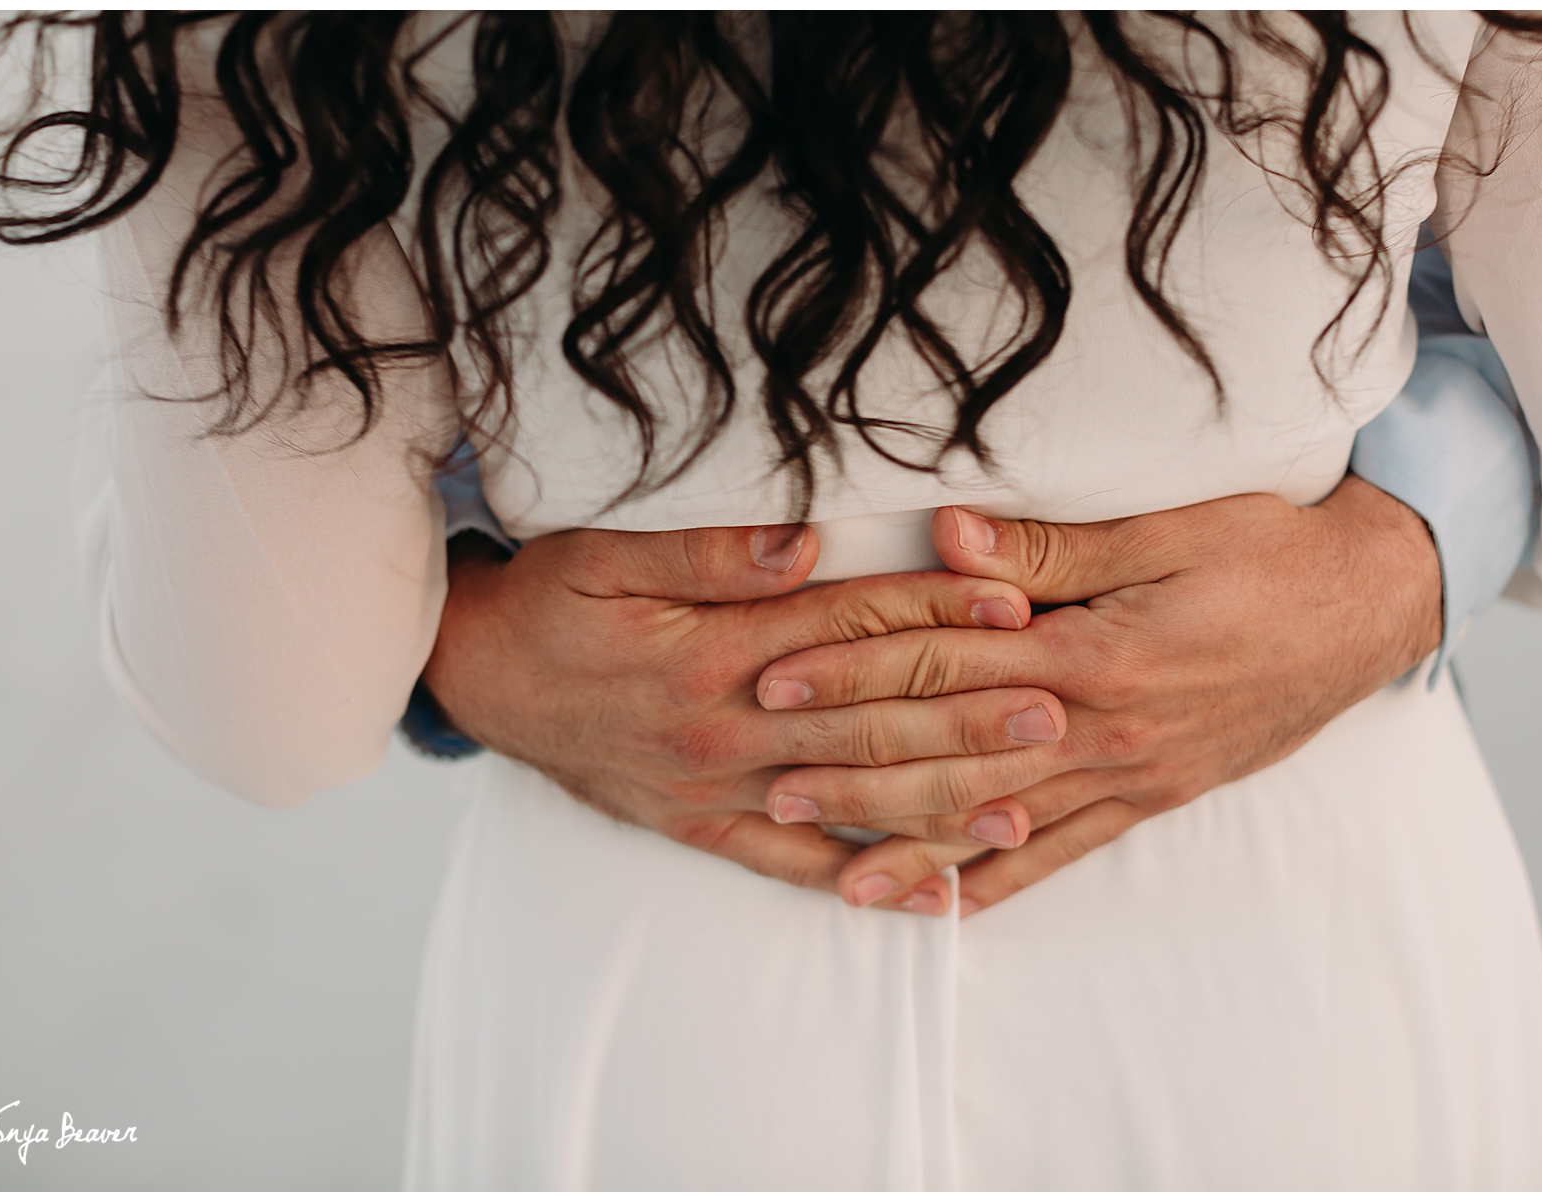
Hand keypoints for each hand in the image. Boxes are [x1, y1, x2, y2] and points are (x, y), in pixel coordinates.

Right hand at [422, 523, 1065, 893]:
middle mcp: (729, 731)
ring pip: (850, 801)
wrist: (484, 679)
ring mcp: (722, 790)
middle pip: (870, 723)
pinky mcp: (708, 829)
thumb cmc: (554, 603)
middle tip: (1057, 711)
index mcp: (714, 653)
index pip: (849, 629)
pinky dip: (868, 880)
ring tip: (1027, 806)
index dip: (935, 611)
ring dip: (941, 804)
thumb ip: (710, 552)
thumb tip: (803, 539)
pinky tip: (935, 894)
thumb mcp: (609, 552)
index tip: (1017, 599)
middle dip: (969, 717)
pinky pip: (799, 865)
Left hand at [754, 474, 1442, 913]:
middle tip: (770, 781)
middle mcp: (1102, 726)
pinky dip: (1003, 881)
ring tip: (836, 871)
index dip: (855, 668)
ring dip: (912, 843)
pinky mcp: (1153, 796)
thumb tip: (949, 534)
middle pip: (953, 749)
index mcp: (1093, 650)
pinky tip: (950, 908)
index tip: (777, 677)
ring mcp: (1129, 773)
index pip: (946, 658)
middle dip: (855, 767)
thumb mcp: (1168, 529)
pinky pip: (1065, 852)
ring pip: (998, 818)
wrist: (1368, 609)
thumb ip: (1052, 545)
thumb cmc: (1267, 553)